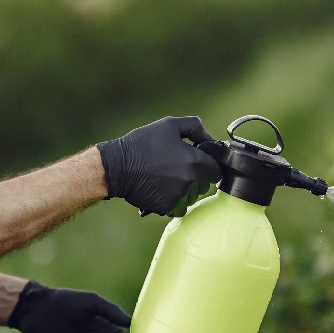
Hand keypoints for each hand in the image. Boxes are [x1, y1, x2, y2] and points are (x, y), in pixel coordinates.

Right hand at [98, 116, 221, 216]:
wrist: (117, 167)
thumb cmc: (142, 144)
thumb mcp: (169, 125)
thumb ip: (195, 127)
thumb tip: (209, 139)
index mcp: (196, 162)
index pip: (217, 171)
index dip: (209, 165)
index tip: (198, 162)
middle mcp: (191, 182)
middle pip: (204, 185)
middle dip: (196, 178)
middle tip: (178, 168)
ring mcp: (179, 197)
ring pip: (191, 197)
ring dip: (185, 190)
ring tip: (166, 178)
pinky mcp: (167, 208)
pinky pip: (178, 207)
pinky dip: (172, 200)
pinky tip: (160, 188)